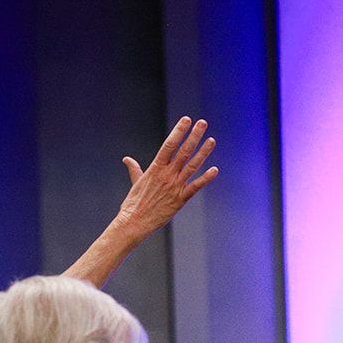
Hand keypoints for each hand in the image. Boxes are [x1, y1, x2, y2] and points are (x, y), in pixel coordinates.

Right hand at [112, 117, 217, 239]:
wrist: (134, 222)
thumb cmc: (133, 203)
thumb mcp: (135, 182)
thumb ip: (134, 169)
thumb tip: (127, 159)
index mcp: (155, 168)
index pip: (169, 145)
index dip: (178, 131)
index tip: (186, 120)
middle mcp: (166, 175)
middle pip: (183, 151)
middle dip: (194, 136)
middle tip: (202, 123)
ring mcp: (175, 186)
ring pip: (192, 166)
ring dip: (203, 152)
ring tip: (211, 140)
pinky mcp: (180, 199)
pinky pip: (195, 187)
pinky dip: (205, 178)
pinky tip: (215, 170)